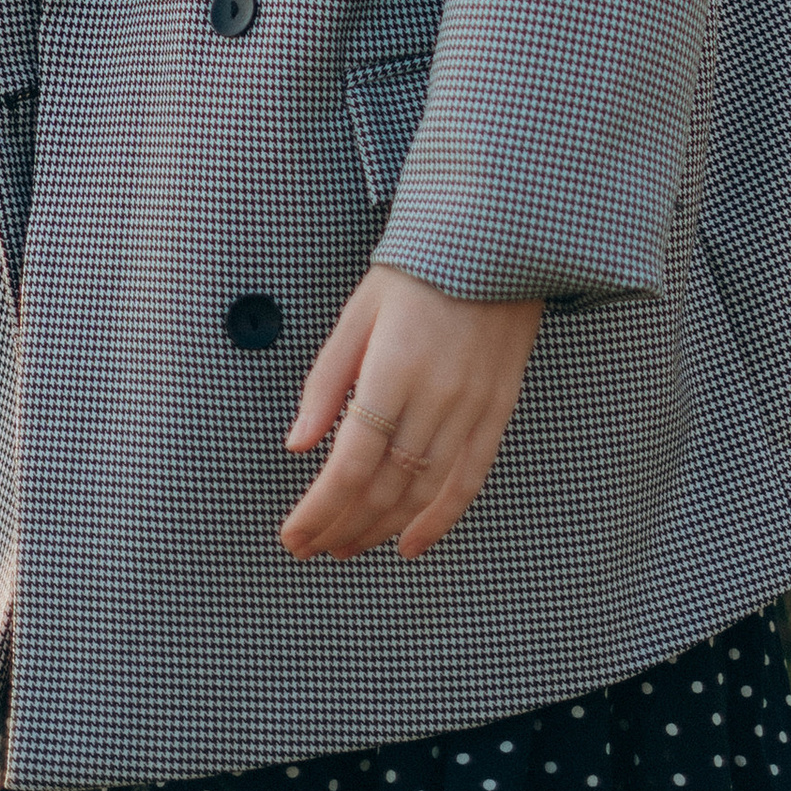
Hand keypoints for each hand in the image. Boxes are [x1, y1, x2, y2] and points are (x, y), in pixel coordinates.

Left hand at [280, 267, 543, 562]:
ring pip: (422, 493)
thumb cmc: (418, 270)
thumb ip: (326, 382)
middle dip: (341, 526)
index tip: (291, 535)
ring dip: (380, 529)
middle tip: (312, 547)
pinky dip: (439, 520)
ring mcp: (472, 408)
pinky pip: (469, 480)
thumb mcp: (358, 313)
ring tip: (348, 547)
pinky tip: (411, 545)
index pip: (349, 463)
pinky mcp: (498, 411)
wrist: (496, 242)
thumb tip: (297, 443)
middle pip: (382, 487)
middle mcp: (436, 397)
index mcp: (392, 369)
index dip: (318, 509)